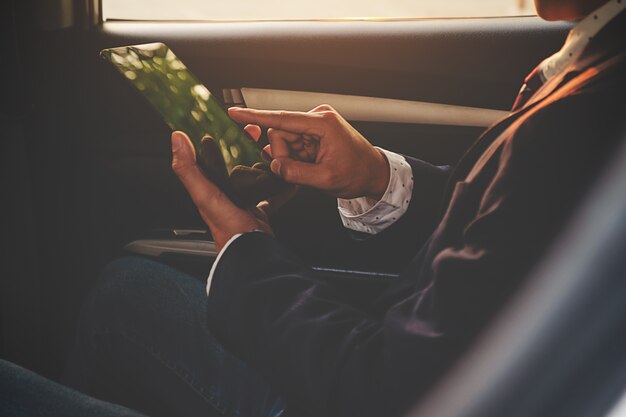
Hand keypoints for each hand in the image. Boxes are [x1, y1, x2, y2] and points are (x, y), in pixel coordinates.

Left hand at [171, 131, 293, 250]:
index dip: (211, 143)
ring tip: (271, 156)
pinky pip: (270, 198)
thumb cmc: (227, 228)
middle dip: (243, 150)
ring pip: (252, 181)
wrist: (253, 254)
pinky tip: (288, 183)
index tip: (219, 125)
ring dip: (261, 169)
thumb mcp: (205, 194)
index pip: (206, 161)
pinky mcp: (258, 214)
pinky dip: (279, 190)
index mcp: (208, 191)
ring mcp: (242, 206)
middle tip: (253, 135)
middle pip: (232, 168)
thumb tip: (176, 139)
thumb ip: (189, 169)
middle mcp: (223, 198)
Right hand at [228, 105, 389, 199]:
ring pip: (284, 141)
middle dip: (285, 156)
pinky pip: (293, 143)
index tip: (233, 112)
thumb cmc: (356, 173)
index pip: (281, 120)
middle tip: (303, 171)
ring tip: (311, 168)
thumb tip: (275, 165)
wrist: (373, 173)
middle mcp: (317, 117)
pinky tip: (310, 164)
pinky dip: (297, 157)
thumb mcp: (325, 179)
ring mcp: (316, 123)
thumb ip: (296, 173)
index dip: (254, 117)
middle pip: (280, 134)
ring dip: (292, 158)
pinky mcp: (314, 130)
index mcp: (322, 123)